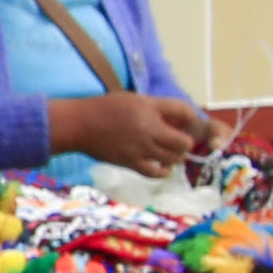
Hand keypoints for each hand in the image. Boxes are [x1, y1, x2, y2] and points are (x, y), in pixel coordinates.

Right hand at [48, 88, 222, 176]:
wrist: (80, 124)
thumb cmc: (105, 108)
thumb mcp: (133, 99)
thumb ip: (155, 108)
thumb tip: (175, 121)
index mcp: (149, 107)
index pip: (183, 111)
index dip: (192, 118)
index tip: (190, 123)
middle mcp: (149, 128)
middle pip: (183, 141)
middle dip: (185, 142)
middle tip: (180, 141)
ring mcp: (141, 148)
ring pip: (174, 158)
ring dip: (176, 157)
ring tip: (170, 154)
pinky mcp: (132, 163)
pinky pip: (156, 172)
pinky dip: (163, 171)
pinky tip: (163, 168)